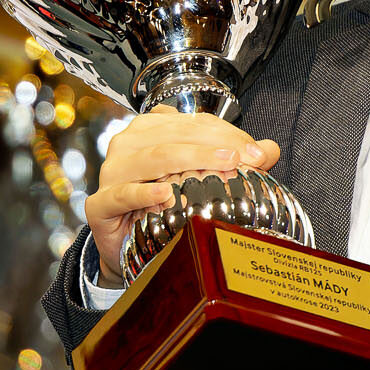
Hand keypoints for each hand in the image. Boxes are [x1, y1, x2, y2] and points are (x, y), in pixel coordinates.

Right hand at [86, 105, 281, 281]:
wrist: (128, 246)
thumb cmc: (163, 205)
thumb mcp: (201, 177)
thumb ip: (233, 159)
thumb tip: (269, 149)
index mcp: (151, 129)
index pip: (194, 123)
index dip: (228, 134)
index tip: (257, 153)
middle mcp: (128, 143)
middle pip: (176, 135)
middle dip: (216, 145)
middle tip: (246, 160)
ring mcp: (111, 171)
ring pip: (153, 156)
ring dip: (190, 159)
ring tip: (222, 165)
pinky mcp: (99, 204)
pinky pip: (120, 195)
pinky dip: (143, 192)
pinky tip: (164, 192)